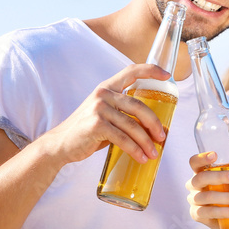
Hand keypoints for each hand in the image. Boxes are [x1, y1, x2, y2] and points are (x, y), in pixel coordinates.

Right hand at [40, 63, 170, 165]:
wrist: (61, 144)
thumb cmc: (86, 131)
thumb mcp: (103, 114)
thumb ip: (122, 112)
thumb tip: (151, 126)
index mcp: (107, 87)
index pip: (131, 71)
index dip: (150, 71)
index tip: (167, 75)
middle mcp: (103, 94)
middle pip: (138, 106)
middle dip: (154, 123)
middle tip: (162, 137)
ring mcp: (99, 109)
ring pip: (132, 126)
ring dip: (146, 142)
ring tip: (153, 154)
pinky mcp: (96, 125)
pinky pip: (122, 139)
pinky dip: (134, 150)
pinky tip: (140, 158)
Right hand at [186, 151, 228, 228]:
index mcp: (202, 171)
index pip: (194, 162)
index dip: (201, 158)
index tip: (215, 155)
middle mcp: (194, 185)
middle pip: (200, 178)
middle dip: (219, 177)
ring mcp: (194, 201)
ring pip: (205, 197)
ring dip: (226, 197)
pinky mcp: (198, 215)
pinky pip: (206, 212)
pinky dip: (222, 212)